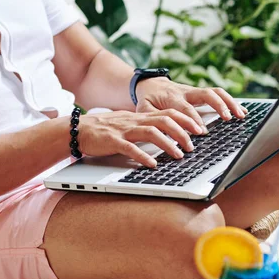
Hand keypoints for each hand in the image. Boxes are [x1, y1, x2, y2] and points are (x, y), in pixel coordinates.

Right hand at [77, 110, 196, 167]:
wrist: (78, 129)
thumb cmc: (106, 130)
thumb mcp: (130, 125)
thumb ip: (147, 128)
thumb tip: (169, 135)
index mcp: (140, 117)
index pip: (168, 113)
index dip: (186, 119)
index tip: (200, 128)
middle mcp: (135, 121)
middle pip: (164, 120)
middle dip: (182, 132)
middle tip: (194, 144)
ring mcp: (124, 130)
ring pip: (150, 132)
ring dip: (168, 144)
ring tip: (179, 155)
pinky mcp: (112, 141)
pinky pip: (129, 148)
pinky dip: (142, 156)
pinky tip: (152, 165)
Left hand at [135, 78, 247, 133]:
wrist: (150, 84)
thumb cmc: (148, 100)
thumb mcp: (143, 108)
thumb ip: (151, 117)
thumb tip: (161, 131)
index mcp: (172, 97)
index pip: (185, 108)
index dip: (194, 119)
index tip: (202, 131)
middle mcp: (186, 92)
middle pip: (206, 94)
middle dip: (219, 106)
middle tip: (228, 119)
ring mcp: (196, 91)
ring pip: (216, 92)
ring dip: (230, 102)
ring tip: (241, 115)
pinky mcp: (202, 93)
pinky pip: (219, 94)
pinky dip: (231, 101)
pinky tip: (242, 111)